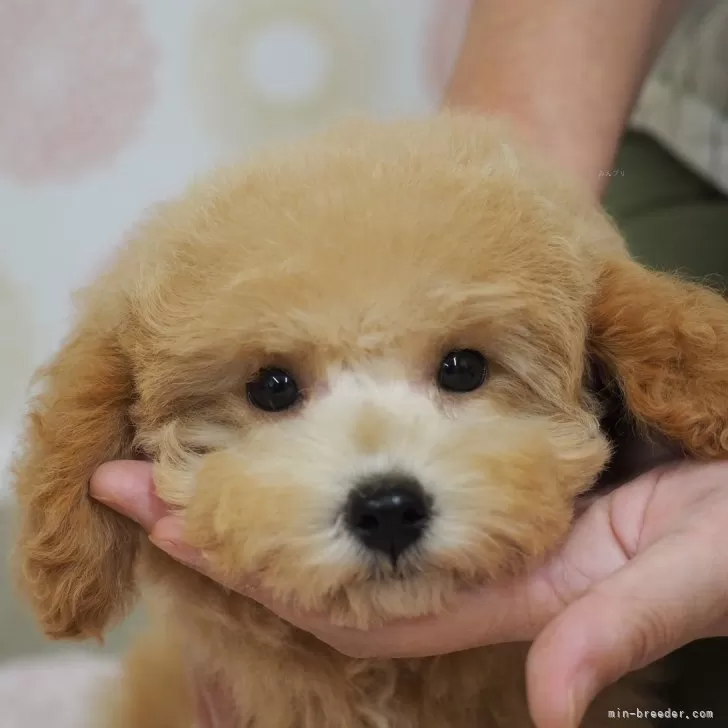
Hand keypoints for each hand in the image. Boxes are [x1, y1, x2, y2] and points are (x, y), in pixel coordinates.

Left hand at [91, 460, 727, 727]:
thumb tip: (555, 707)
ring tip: (176, 447)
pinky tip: (291, 431)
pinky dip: (333, 460)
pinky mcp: (503, 475)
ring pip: (349, 515)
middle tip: (125, 474)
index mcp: (513, 588)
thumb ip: (626, 629)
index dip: (256, 572)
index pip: (353, 601)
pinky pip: (395, 477)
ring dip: (264, 484)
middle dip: (222, 522)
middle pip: (326, 557)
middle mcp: (480, 557)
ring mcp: (485, 517)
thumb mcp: (700, 569)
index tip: (163, 522)